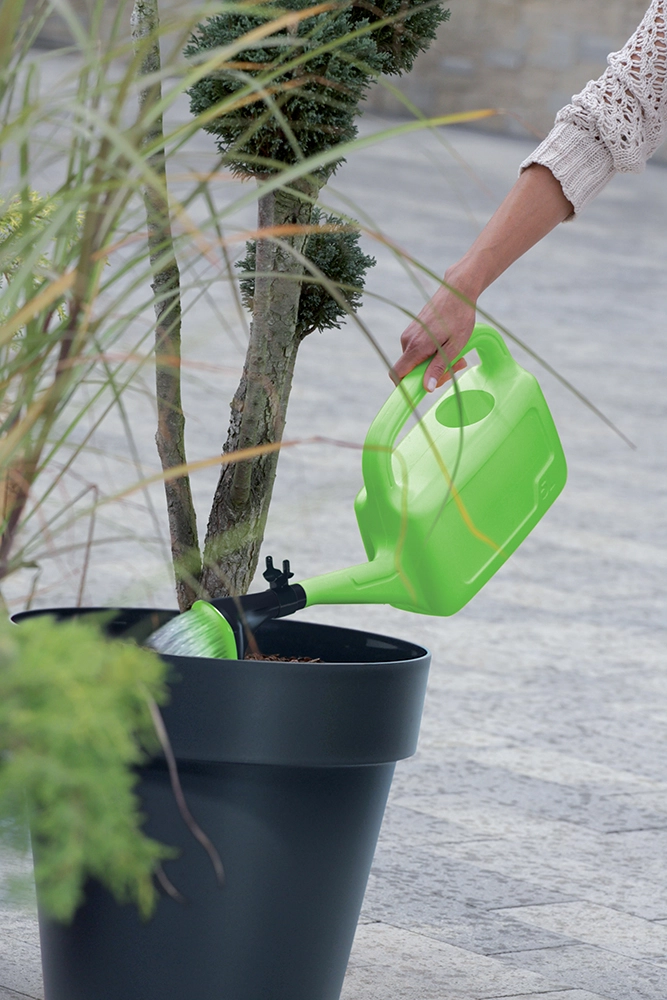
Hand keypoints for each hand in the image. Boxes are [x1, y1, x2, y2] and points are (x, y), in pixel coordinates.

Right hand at [392, 275, 476, 390]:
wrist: (457, 290)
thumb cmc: (459, 318)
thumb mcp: (453, 347)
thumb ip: (438, 368)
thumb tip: (427, 388)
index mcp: (416, 347)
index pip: (397, 374)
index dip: (404, 387)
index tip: (420, 391)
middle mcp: (407, 341)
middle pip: (410, 370)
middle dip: (431, 375)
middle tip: (455, 368)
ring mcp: (409, 334)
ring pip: (416, 361)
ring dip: (435, 364)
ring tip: (457, 355)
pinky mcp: (414, 331)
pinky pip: (418, 351)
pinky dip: (432, 354)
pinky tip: (449, 346)